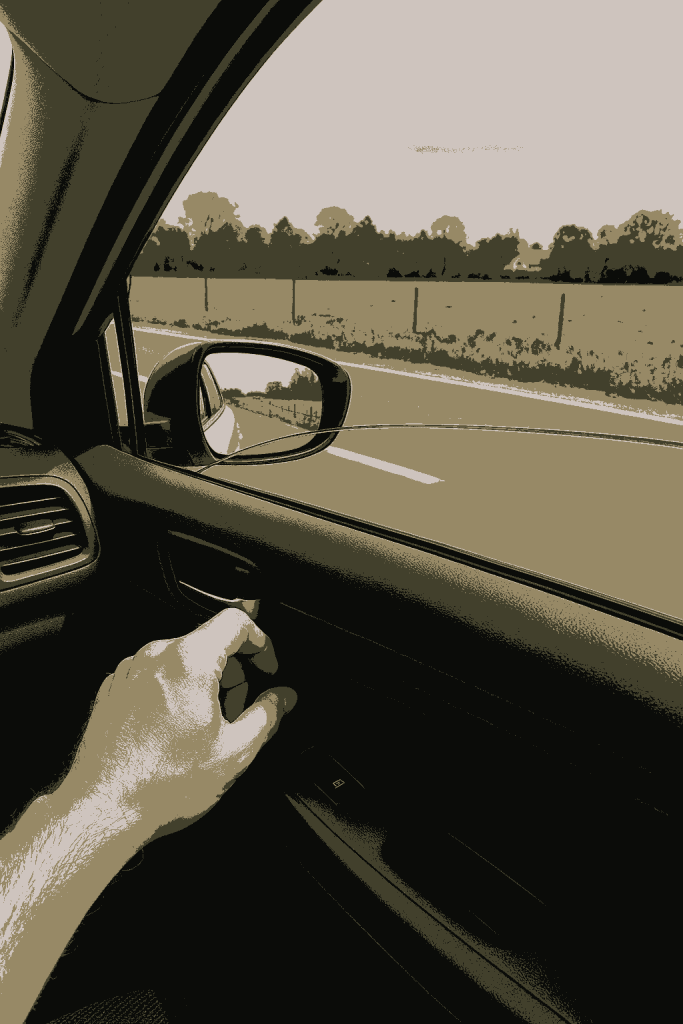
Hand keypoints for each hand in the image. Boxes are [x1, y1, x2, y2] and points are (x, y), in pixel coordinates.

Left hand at [60, 609, 296, 843]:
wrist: (104, 809)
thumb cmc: (160, 785)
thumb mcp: (234, 752)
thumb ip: (267, 715)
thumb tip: (283, 698)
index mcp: (189, 662)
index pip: (235, 622)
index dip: (261, 642)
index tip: (267, 668)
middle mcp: (156, 657)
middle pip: (208, 642)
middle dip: (233, 671)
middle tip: (240, 710)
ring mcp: (130, 671)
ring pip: (181, 660)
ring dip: (203, 683)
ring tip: (206, 729)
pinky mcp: (114, 689)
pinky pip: (154, 675)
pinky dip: (173, 692)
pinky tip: (176, 731)